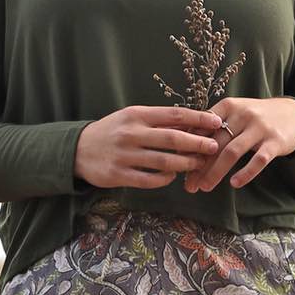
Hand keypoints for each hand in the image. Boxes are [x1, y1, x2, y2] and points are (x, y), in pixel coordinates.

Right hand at [74, 104, 227, 188]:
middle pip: (172, 139)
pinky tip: (173, 177)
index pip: (174, 114)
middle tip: (214, 146)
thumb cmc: (112, 131)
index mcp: (137, 115)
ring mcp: (124, 155)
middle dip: (197, 143)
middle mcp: (131, 133)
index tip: (216, 121)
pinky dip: (165, 179)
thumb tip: (191, 124)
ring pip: (163, 162)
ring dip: (185, 164)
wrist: (78, 149)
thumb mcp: (131, 117)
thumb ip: (157, 121)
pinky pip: (149, 180)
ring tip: (199, 164)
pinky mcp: (118, 175)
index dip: (198, 118)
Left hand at [181, 96, 294, 191]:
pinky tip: (234, 184)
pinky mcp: (275, 142)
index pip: (202, 127)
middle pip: (215, 143)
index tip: (178, 164)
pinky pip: (258, 160)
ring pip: (232, 152)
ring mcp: (260, 128)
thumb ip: (212, 127)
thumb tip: (182, 148)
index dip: (188, 146)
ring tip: (204, 187)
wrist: (292, 114)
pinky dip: (245, 173)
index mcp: (228, 106)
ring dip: (216, 172)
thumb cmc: (254, 118)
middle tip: (188, 185)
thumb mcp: (234, 114)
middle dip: (199, 166)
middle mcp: (243, 114)